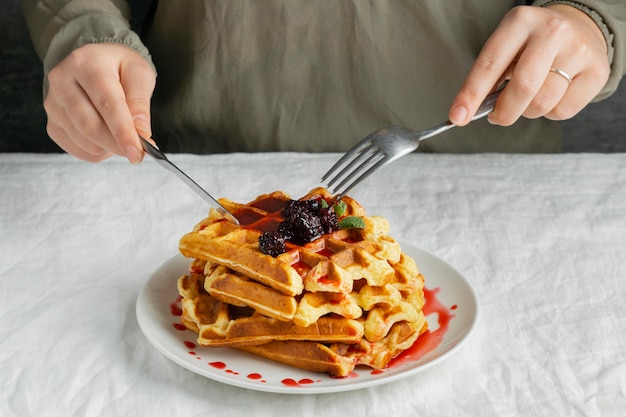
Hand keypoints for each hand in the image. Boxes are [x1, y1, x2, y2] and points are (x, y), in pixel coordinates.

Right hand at [44, 43, 156, 162]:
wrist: (94, 65)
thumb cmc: (120, 69)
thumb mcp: (139, 74)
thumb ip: (140, 102)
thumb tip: (141, 132)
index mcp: (87, 63)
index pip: (107, 104)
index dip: (123, 132)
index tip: (138, 153)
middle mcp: (62, 81)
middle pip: (91, 126)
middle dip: (118, 145)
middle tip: (139, 152)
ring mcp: (53, 104)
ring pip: (85, 142)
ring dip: (110, 147)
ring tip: (123, 134)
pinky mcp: (52, 124)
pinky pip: (79, 150)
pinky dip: (99, 151)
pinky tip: (107, 137)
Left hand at [449, 5, 609, 126]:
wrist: (578, 28)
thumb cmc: (531, 45)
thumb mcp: (506, 48)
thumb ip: (489, 77)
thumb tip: (468, 111)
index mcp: (519, 22)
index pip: (489, 64)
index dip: (471, 95)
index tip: (457, 117)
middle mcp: (551, 31)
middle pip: (522, 88)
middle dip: (503, 112)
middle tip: (497, 117)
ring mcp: (577, 50)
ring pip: (542, 103)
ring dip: (527, 112)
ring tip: (528, 99)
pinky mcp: (596, 72)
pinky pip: (563, 111)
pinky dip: (550, 113)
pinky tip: (552, 95)